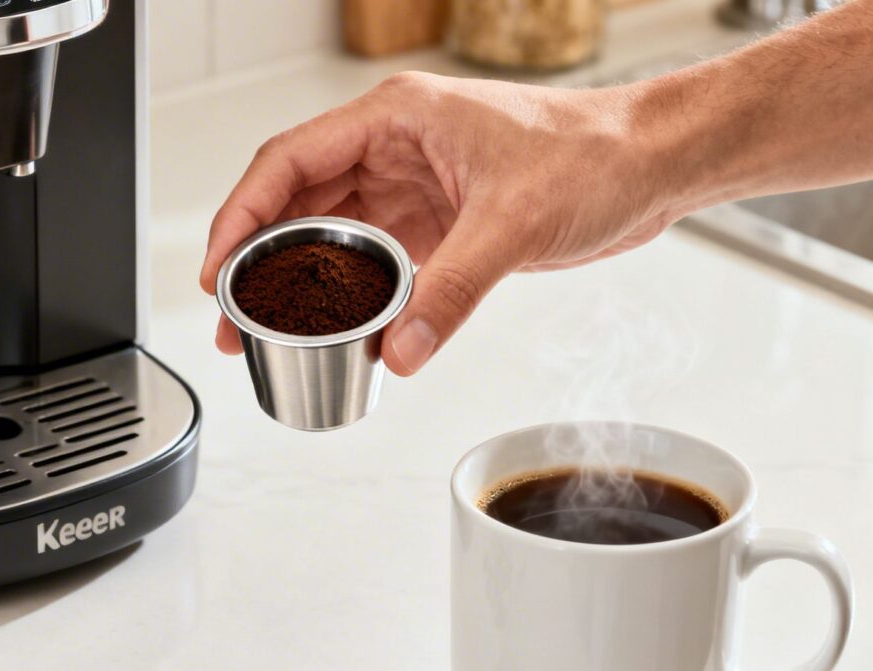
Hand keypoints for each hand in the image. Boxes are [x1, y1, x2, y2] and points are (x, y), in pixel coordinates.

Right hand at [199, 72, 680, 375]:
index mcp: (396, 118)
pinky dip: (352, 299)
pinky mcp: (437, 225)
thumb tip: (399, 349)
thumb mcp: (515, 222)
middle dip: (258, 263)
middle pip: (297, 204)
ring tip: (268, 333)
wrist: (652, 166)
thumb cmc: (595, 153)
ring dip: (300, 285)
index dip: (241, 216)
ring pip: (331, 238)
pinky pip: (375, 265)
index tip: (219, 270)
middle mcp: (394, 149)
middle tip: (234, 319)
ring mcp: (413, 188)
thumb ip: (451, 291)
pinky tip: (337, 333)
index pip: (289, 162)